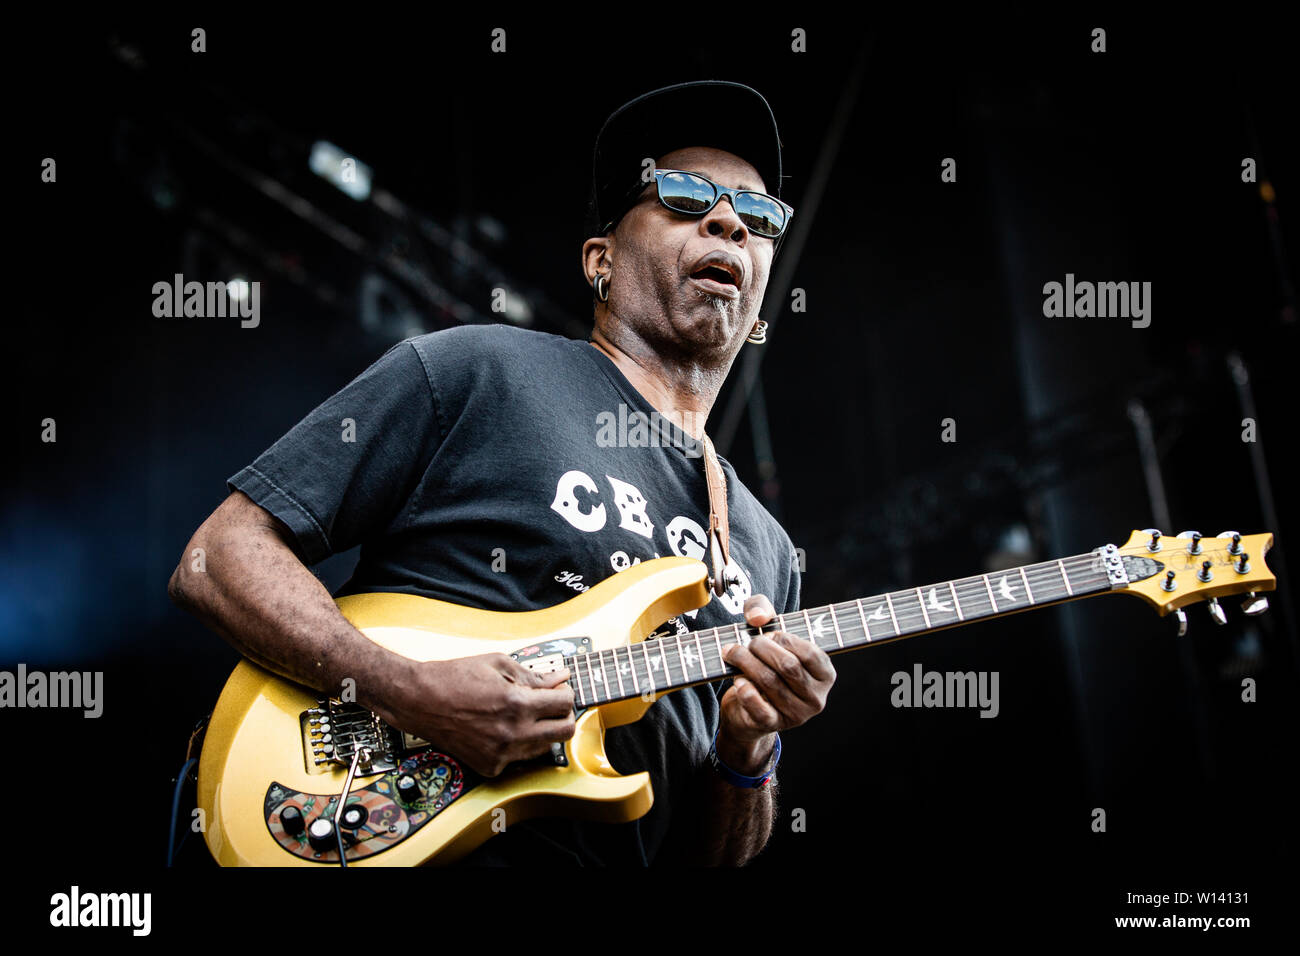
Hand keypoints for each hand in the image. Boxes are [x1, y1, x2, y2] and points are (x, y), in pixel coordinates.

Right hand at [384, 654, 575, 777]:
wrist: (417, 700)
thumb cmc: (452, 678)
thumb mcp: (497, 665)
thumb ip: (534, 676)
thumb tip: (559, 679)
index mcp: (516, 704)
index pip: (565, 703)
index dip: (566, 692)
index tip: (560, 689)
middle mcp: (512, 734)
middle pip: (564, 732)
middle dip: (564, 715)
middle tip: (552, 705)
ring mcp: (500, 754)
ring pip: (545, 747)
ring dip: (543, 730)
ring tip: (524, 714)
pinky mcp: (489, 766)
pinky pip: (519, 759)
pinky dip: (519, 745)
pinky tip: (505, 728)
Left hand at [717, 594, 835, 773]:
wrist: (749, 710)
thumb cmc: (766, 664)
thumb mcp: (768, 633)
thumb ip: (762, 610)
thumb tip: (757, 617)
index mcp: (825, 675)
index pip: (810, 654)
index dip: (785, 639)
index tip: (768, 634)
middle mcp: (816, 697)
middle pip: (788, 667)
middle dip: (761, 648)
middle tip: (746, 643)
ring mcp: (797, 714)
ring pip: (769, 682)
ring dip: (745, 663)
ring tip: (732, 653)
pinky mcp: (774, 725)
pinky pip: (758, 707)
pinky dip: (745, 689)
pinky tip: (738, 679)